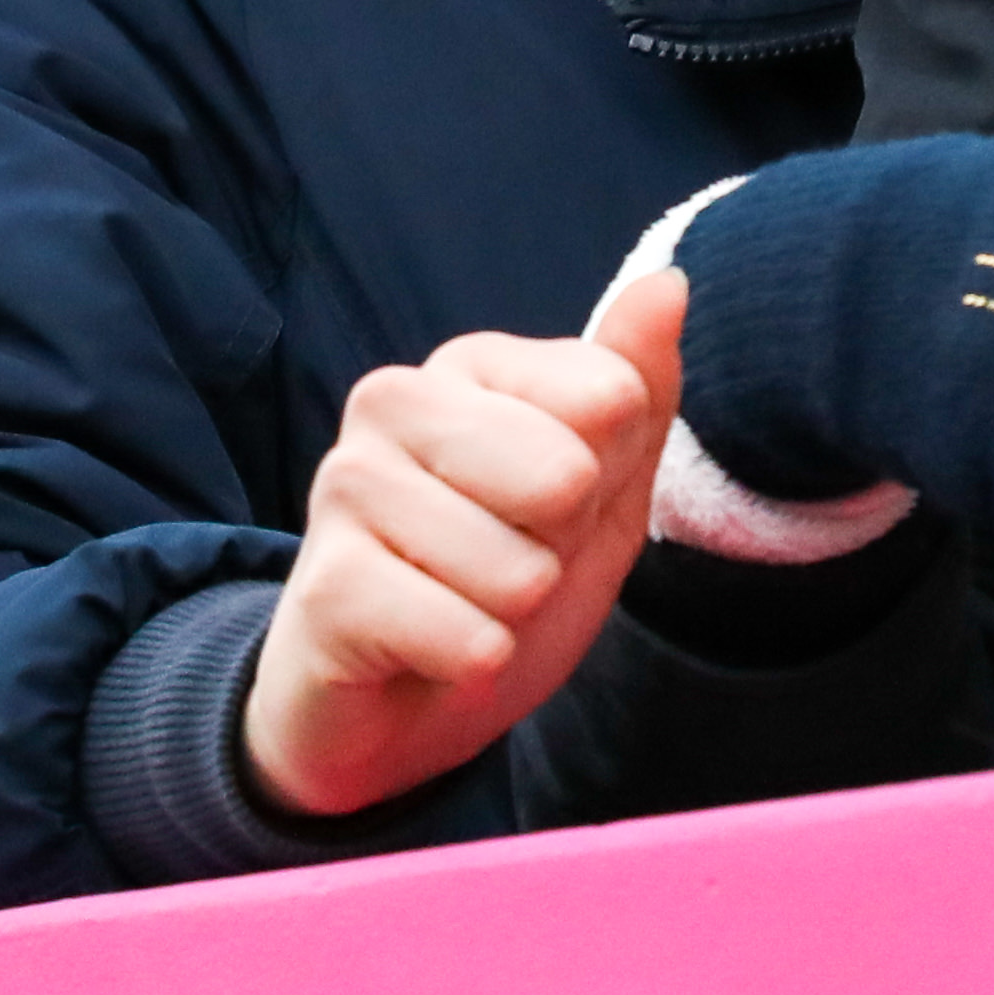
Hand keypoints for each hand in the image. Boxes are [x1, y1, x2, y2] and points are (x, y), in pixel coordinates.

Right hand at [240, 273, 684, 820]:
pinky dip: (473, 664)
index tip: (547, 515)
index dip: (605, 485)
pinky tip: (428, 655)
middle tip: (502, 569)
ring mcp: (346, 486)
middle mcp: (393, 399)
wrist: (393, 711)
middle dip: (558, 551)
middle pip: (567, 476)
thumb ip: (635, 389)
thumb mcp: (599, 496)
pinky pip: (466, 635)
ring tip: (460, 609)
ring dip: (510, 618)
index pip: (611, 401)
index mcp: (467, 364)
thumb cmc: (498, 586)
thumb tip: (669, 284)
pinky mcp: (324, 585)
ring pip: (517, 567)